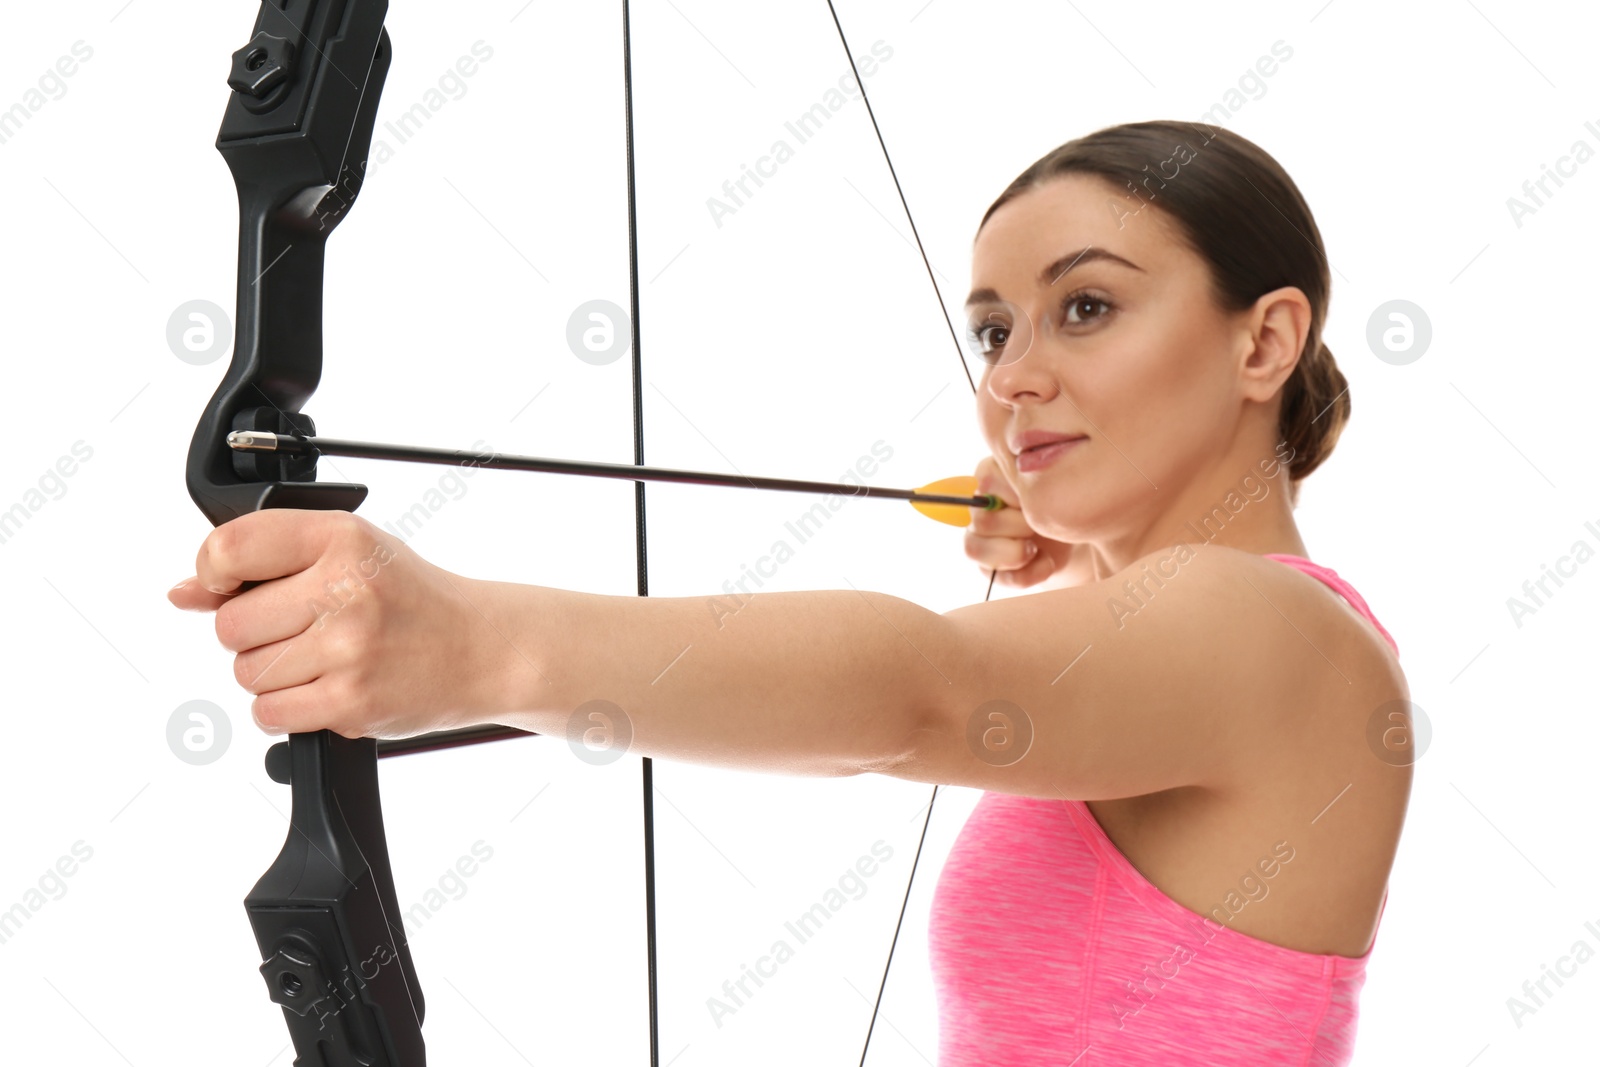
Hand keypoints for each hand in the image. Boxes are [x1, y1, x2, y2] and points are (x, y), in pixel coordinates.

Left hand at [168, 510, 504, 738]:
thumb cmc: (410, 598)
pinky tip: (325, 688)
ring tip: (323, 659)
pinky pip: (268, 713)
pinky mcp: (351, 701)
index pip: (229, 549)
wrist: (480, 648)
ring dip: (272, 674)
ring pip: (246, 672)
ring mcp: (349, 648)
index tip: (229, 585)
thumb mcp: (349, 553)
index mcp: (342, 538)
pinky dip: (286, 708)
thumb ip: (266, 562)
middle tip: (302, 629)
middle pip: (230, 625)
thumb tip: (183, 592)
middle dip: (253, 633)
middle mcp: (346, 589)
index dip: (212, 573)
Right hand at [964, 455, 1076, 588]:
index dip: (1019, 496)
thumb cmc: (1064, 499)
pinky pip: (1002, 576)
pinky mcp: (990, 569)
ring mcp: (979, 539)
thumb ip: (1038, 474)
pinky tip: (1046, 562)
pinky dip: (1032, 573)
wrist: (1076, 533)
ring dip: (1019, 552)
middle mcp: (978, 507)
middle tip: (1043, 523)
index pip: (987, 483)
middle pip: (983, 521)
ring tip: (1039, 546)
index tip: (1042, 497)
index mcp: (990, 476)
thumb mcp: (1055, 479)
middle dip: (1023, 526)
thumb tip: (1026, 482)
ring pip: (976, 549)